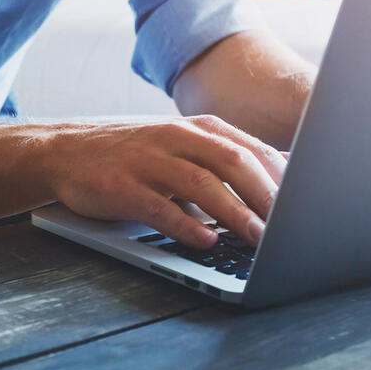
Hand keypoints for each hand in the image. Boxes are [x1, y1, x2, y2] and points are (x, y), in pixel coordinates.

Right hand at [44, 115, 285, 247]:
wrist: (66, 150)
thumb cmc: (136, 152)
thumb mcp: (185, 144)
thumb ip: (228, 154)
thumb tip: (284, 167)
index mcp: (198, 128)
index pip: (250, 148)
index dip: (279, 176)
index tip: (304, 202)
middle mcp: (177, 138)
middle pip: (232, 161)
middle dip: (264, 193)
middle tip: (289, 223)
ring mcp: (150, 160)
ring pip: (201, 184)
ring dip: (234, 212)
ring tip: (257, 237)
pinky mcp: (123, 186)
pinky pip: (160, 206)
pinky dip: (186, 225)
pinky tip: (206, 241)